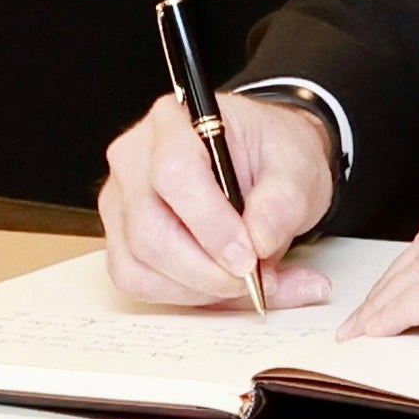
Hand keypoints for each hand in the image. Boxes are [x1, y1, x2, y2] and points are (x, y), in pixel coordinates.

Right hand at [100, 91, 338, 312]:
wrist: (262, 163)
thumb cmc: (271, 155)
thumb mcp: (297, 165)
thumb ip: (284, 199)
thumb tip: (260, 239)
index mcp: (174, 121)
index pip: (174, 173)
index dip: (210, 224)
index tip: (249, 257)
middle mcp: (134, 159)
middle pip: (150, 230)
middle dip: (207, 270)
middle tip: (257, 280)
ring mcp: (121, 202)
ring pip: (139, 265)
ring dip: (200, 290)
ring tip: (254, 284)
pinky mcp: (121, 238)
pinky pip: (139, 283)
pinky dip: (185, 297)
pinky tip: (224, 291)